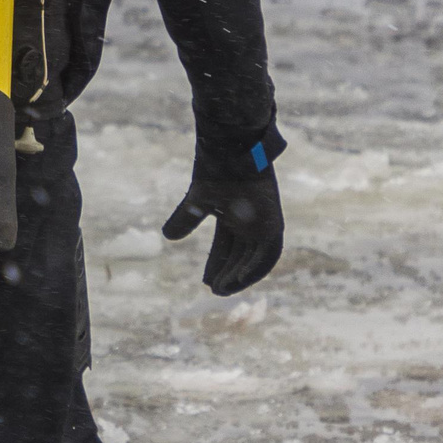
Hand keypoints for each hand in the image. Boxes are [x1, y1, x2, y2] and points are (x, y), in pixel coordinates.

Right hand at [161, 128, 284, 294]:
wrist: (233, 152)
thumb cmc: (216, 170)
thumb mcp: (197, 201)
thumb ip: (185, 219)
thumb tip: (167, 237)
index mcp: (233, 217)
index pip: (225, 249)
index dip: (216, 265)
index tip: (206, 282)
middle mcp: (250, 223)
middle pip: (240, 257)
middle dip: (227, 275)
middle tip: (215, 291)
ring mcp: (264, 223)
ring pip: (254, 259)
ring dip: (241, 276)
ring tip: (224, 289)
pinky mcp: (274, 222)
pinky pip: (268, 253)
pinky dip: (256, 268)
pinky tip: (240, 280)